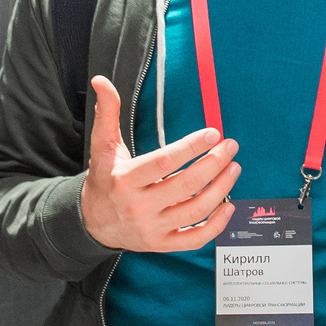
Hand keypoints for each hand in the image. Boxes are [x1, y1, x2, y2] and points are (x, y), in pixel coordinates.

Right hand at [77, 75, 240, 250]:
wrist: (92, 223)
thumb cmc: (104, 180)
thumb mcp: (102, 147)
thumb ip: (107, 113)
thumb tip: (101, 81)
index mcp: (125, 179)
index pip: (164, 162)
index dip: (191, 147)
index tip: (212, 134)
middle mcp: (139, 206)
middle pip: (186, 185)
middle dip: (214, 164)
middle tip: (230, 147)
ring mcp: (152, 228)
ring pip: (196, 210)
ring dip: (222, 189)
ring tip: (234, 168)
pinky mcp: (161, 244)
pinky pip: (195, 239)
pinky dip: (217, 225)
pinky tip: (229, 205)